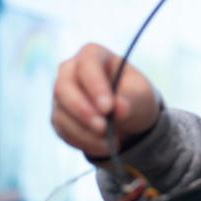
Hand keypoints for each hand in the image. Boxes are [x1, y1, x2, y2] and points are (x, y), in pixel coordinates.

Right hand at [51, 43, 159, 157]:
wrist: (128, 116)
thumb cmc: (134, 96)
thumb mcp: (141, 95)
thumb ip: (130, 99)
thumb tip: (118, 109)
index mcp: (93, 54)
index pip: (87, 65)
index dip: (95, 86)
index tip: (108, 108)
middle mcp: (70, 70)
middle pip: (63, 87)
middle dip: (82, 111)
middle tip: (104, 128)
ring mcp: (61, 94)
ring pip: (61, 112)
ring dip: (84, 131)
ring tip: (110, 143)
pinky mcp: (59, 116)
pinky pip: (63, 130)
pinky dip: (82, 141)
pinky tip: (103, 146)